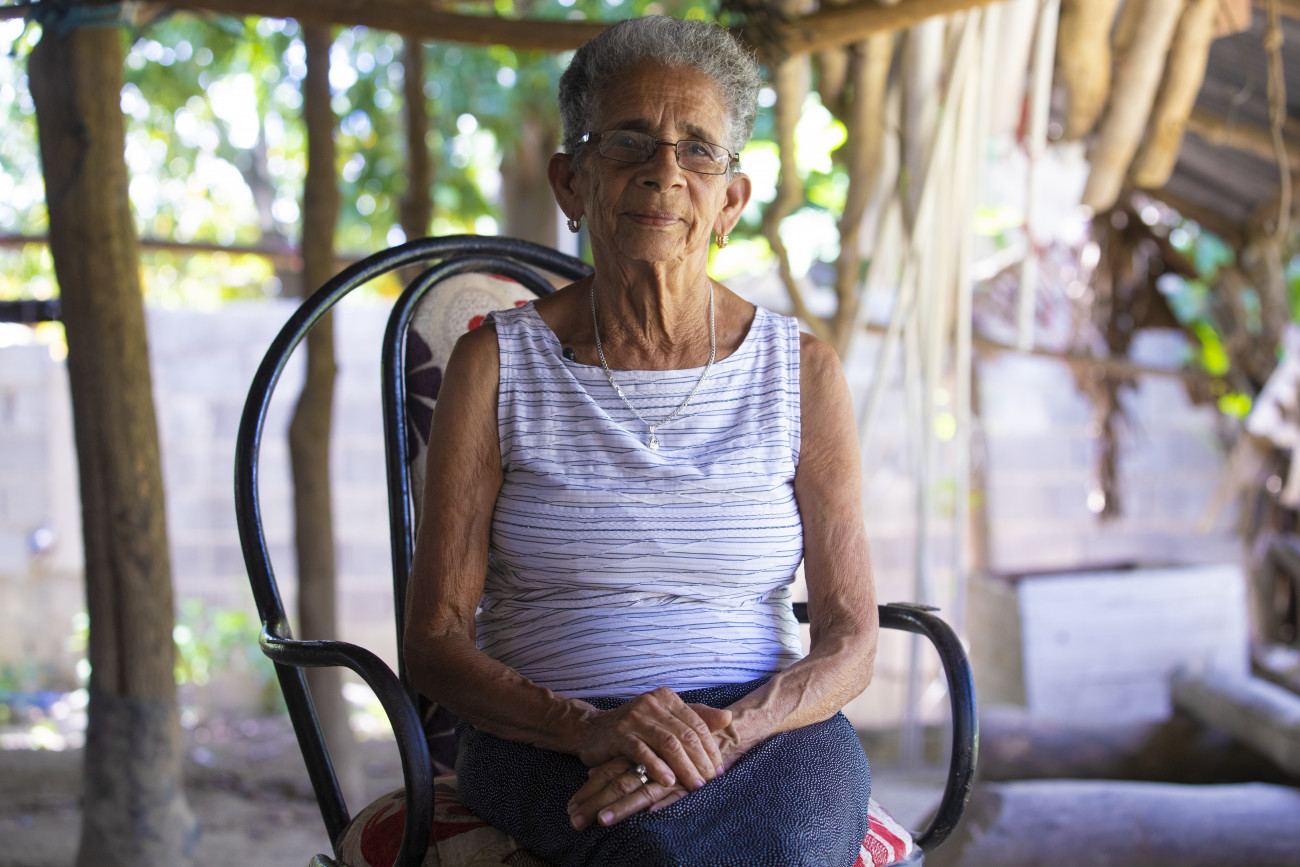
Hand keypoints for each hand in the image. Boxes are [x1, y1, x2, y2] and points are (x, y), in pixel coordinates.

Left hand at [567, 756, 688, 830]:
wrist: (714, 739)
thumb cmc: (675, 750)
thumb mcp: (644, 754)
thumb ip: (619, 764)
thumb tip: (590, 773)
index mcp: (636, 756)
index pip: (607, 773)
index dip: (589, 790)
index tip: (571, 808)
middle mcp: (649, 765)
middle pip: (618, 784)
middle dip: (595, 803)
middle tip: (575, 820)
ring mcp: (667, 776)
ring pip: (640, 792)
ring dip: (620, 808)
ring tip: (601, 822)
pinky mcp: (686, 785)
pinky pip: (671, 797)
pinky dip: (660, 804)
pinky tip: (647, 815)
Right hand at [574, 689, 731, 792]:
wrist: (591, 730)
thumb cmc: (634, 727)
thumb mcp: (665, 718)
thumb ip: (696, 717)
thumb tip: (728, 717)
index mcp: (666, 698)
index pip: (697, 724)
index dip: (711, 748)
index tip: (719, 769)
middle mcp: (652, 703)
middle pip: (685, 734)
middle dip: (701, 760)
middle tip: (711, 781)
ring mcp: (634, 718)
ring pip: (668, 744)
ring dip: (685, 767)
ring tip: (695, 786)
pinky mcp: (619, 734)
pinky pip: (643, 753)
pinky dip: (658, 768)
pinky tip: (669, 782)